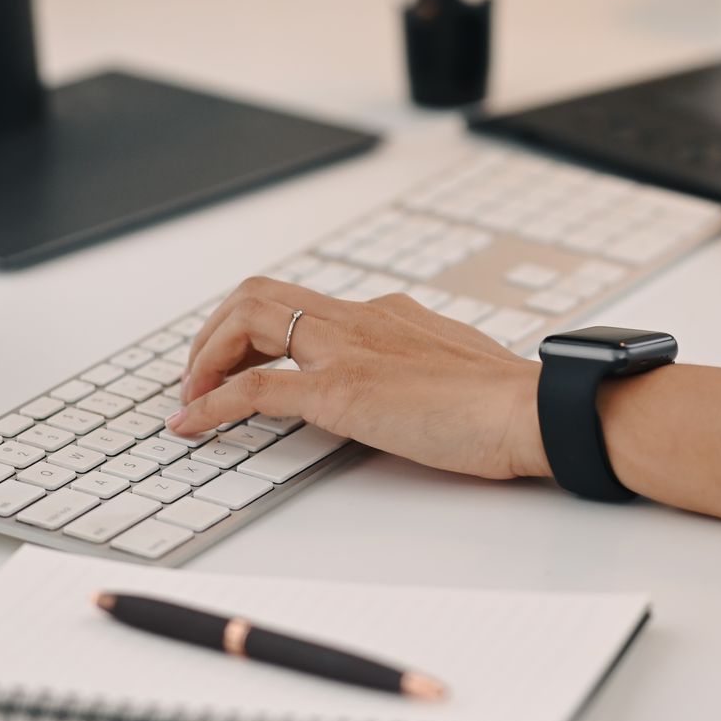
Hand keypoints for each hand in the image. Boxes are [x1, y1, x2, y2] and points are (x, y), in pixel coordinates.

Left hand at [170, 277, 549, 481]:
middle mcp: (361, 319)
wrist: (531, 410)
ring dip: (205, 356)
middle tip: (199, 375)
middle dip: (216, 331)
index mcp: (388, 314)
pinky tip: (192, 425)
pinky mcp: (341, 392)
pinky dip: (210, 403)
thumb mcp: (457, 371)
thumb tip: (411, 391)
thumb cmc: (510, 402)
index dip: (258, 328)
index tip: (243, 359)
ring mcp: (348, 351)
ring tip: (189, 396)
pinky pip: (254, 388)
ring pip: (247, 321)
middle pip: (259, 295)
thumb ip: (422, 370)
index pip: (305, 304)